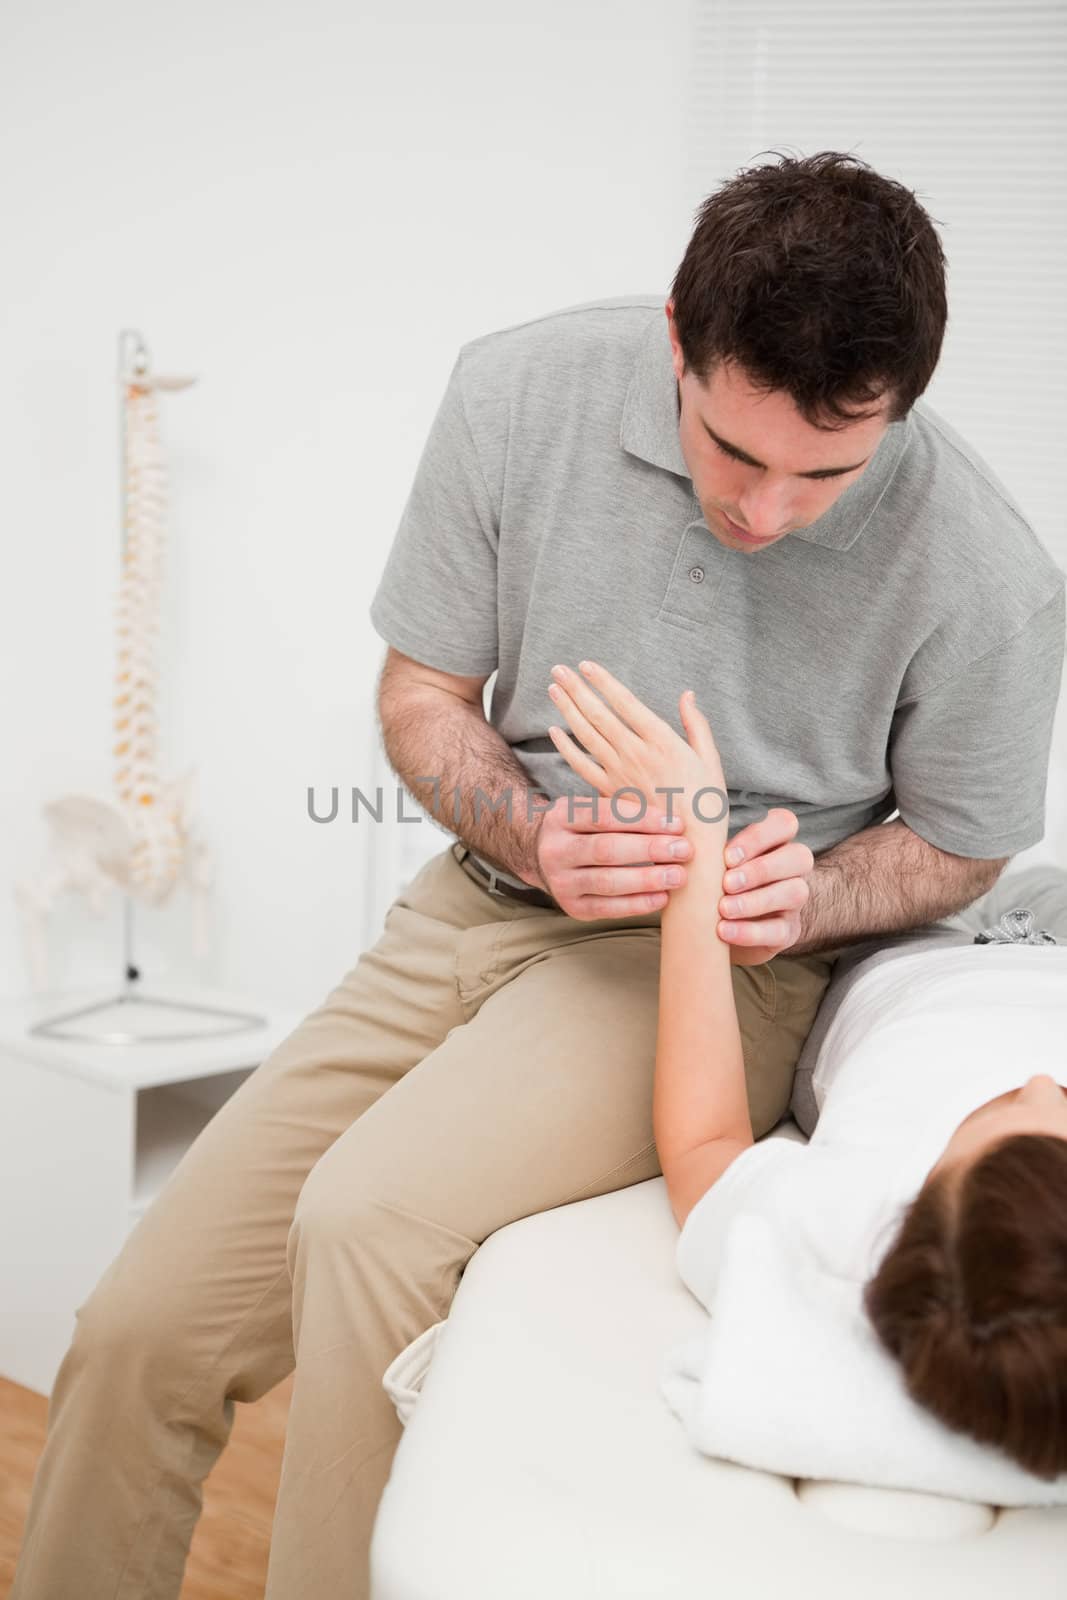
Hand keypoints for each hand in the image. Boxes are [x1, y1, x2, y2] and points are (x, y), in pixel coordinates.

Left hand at [531, 659, 726, 919]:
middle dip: (577, 689)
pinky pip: (582, 767)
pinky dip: (566, 748)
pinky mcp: (609, 794)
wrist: (689, 852)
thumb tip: (687, 695)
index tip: (586, 665)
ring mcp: (619, 775)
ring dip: (568, 710)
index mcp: (662, 742)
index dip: (603, 682)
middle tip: (558, 669)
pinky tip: (555, 732)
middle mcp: (636, 755)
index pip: (625, 703)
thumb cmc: (707, 806)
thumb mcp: (711, 762)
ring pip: (586, 736)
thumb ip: (697, 726)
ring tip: (554, 688)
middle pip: (598, 715)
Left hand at [716, 807, 814, 964]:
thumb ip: (704, 849)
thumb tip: (681, 838)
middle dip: (761, 869)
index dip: (760, 837)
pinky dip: (750, 931)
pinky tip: (724, 931)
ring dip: (756, 900)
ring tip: (723, 909)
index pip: (785, 824)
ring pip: (795, 892)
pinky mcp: (787, 932)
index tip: (727, 856)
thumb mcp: (709, 863)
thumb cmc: (712, 885)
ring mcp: (794, 901)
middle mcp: (791, 868)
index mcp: (775, 843)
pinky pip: (780, 930)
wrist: (717, 931)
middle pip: (799, 856)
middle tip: (726, 883)